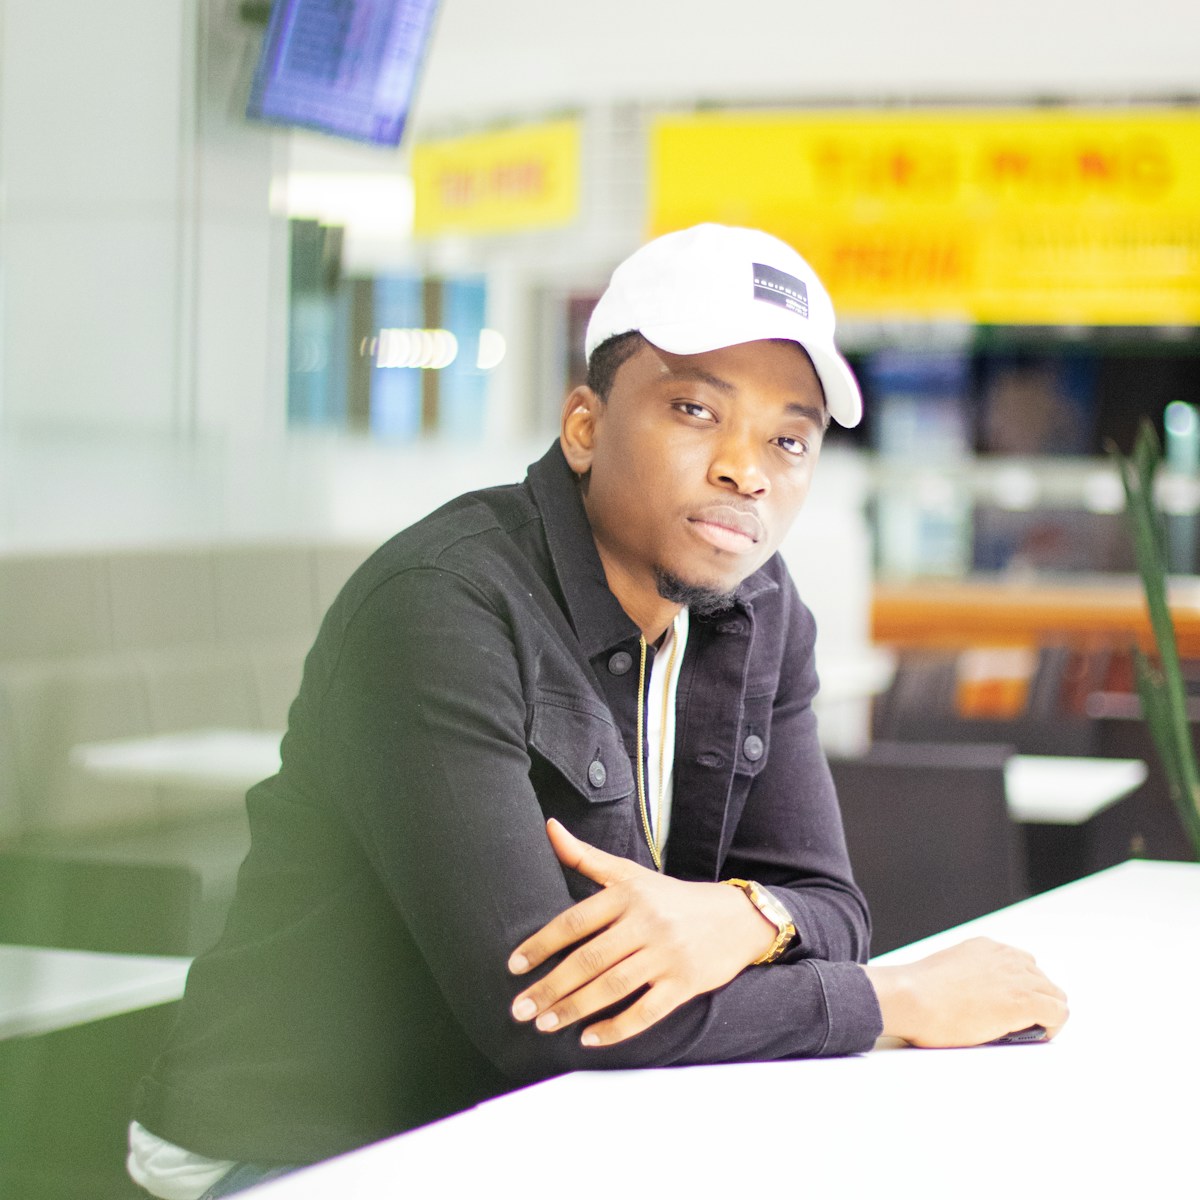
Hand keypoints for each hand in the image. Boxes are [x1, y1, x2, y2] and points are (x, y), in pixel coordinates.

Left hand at [508, 819, 776, 1046]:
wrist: (735, 917)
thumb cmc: (670, 897)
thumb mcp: (630, 874)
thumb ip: (585, 857)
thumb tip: (549, 827)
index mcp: (627, 894)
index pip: (575, 921)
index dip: (542, 944)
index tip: (515, 966)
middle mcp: (646, 922)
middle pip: (589, 959)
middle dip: (551, 986)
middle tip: (520, 1008)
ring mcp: (666, 954)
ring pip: (612, 986)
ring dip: (574, 1009)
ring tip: (544, 1025)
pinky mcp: (684, 983)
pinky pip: (646, 1011)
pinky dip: (616, 1028)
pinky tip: (589, 1039)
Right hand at [863, 937, 1068, 1047]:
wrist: (912, 998)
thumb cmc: (919, 992)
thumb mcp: (949, 971)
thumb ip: (970, 976)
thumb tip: (977, 998)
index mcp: (986, 948)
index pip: (1022, 965)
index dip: (1020, 989)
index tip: (1008, 1006)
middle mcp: (1006, 956)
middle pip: (1042, 981)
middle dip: (1034, 1001)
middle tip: (1017, 1024)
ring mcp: (1017, 977)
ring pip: (1055, 996)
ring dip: (1043, 1013)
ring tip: (1023, 1031)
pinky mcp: (1024, 1001)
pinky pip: (1058, 1014)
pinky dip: (1051, 1027)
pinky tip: (1032, 1035)